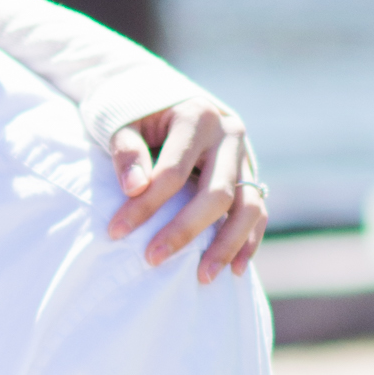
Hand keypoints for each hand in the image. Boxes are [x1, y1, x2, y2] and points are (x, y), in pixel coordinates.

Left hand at [108, 100, 264, 280]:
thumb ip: (127, 150)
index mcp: (197, 116)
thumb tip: (134, 187)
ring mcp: (244, 155)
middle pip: (216, 193)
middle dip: (184, 230)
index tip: (116, 232)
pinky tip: (236, 270)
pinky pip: (258, 210)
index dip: (145, 205)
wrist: (165, 96)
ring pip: (248, 206)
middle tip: (153, 259)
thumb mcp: (122, 121)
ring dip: (227, 245)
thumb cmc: (137, 113)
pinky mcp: (250, 173)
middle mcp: (228, 134)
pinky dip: (249, 240)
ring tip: (203, 278)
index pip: (173, 171)